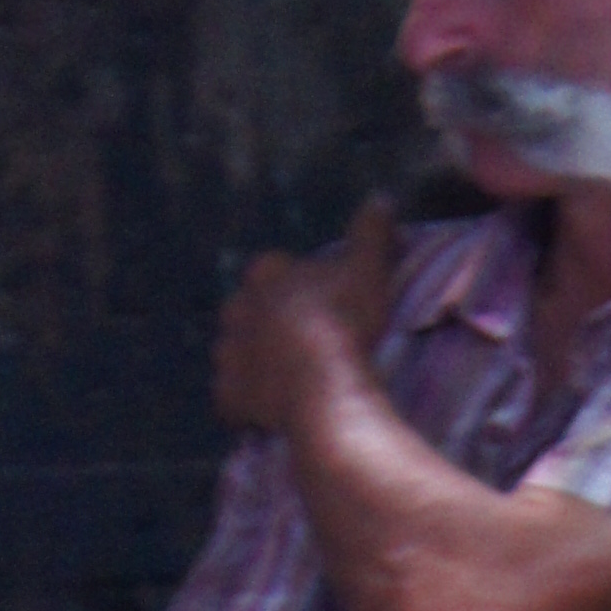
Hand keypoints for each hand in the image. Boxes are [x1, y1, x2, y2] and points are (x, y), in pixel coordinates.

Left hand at [213, 200, 397, 434]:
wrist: (323, 386)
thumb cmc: (345, 321)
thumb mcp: (368, 268)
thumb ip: (371, 231)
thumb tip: (382, 196)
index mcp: (265, 274)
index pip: (270, 270)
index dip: (291, 284)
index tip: (312, 300)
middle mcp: (237, 310)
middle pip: (244, 312)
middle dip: (262, 322)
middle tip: (294, 341)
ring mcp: (228, 355)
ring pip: (232, 354)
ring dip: (250, 362)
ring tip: (279, 378)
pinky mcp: (227, 396)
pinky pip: (229, 400)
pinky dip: (242, 405)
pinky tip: (263, 413)